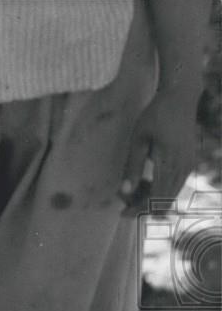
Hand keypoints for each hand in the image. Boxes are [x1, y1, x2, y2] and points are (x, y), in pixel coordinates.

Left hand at [120, 87, 199, 214]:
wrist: (179, 98)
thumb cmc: (155, 116)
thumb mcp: (138, 140)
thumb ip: (132, 167)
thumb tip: (125, 192)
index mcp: (170, 163)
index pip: (156, 199)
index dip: (139, 209)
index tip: (122, 212)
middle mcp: (183, 168)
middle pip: (164, 201)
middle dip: (142, 205)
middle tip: (122, 197)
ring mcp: (188, 166)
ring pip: (169, 195)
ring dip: (149, 197)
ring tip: (130, 187)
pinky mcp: (189, 163)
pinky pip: (173, 185)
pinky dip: (158, 188)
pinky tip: (144, 180)